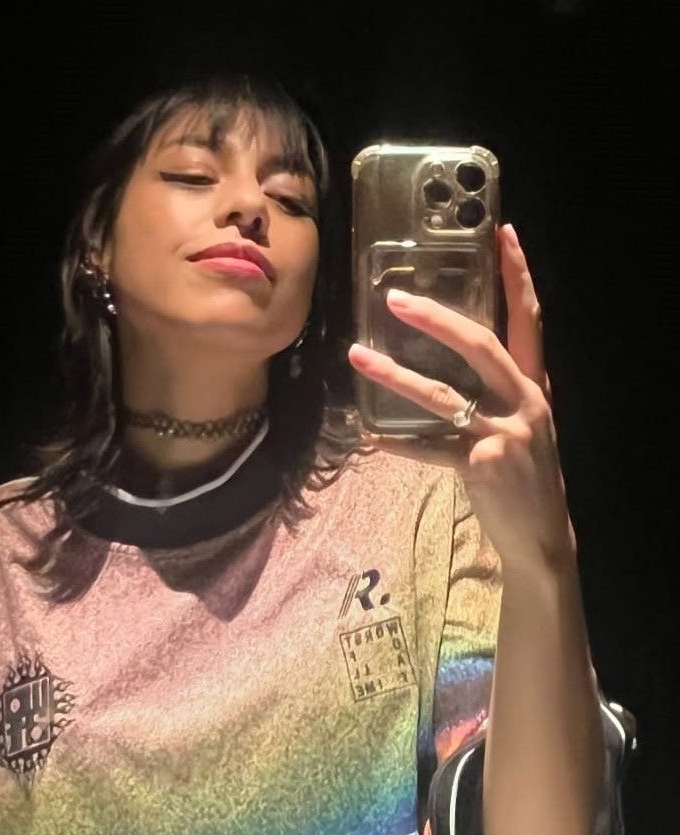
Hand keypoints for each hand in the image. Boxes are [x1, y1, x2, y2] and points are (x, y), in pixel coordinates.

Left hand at [348, 224, 576, 574]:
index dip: (517, 274)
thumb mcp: (523, 425)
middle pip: (480, 346)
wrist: (543, 537)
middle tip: (396, 299)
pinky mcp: (482, 467)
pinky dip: (398, 443)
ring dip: (395, 376)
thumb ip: (499, 392)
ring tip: (358, 357)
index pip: (530, 318)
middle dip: (437, 319)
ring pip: (443, 396)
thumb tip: (453, 362)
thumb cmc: (525, 477)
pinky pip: (429, 448)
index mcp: (534, 385)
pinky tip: (370, 437)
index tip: (501, 231)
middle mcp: (524, 402)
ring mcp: (504, 434)